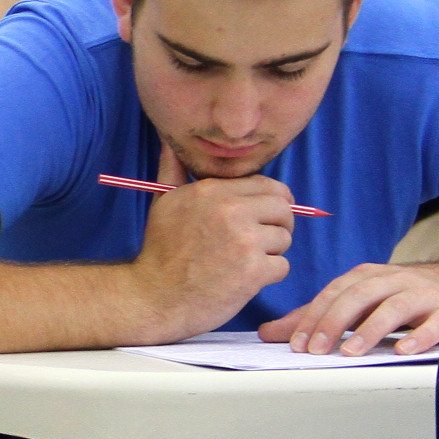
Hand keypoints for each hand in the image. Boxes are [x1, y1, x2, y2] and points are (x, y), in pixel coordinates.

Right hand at [129, 145, 295, 334]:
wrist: (153, 298)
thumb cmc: (160, 252)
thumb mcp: (163, 203)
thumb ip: (173, 169)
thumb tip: (170, 140)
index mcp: (210, 191)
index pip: (267, 185)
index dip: (270, 202)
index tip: (261, 218)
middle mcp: (229, 210)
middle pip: (284, 208)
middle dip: (277, 225)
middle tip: (258, 242)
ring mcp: (244, 240)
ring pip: (285, 238)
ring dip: (271, 253)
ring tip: (243, 262)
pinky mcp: (253, 270)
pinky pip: (283, 266)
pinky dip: (268, 276)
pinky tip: (243, 280)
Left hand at [256, 259, 438, 355]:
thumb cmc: (397, 297)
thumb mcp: (356, 302)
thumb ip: (316, 317)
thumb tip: (268, 333)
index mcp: (366, 277)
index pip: (334, 294)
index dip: (313, 317)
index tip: (296, 344)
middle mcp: (392, 281)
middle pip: (359, 296)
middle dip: (335, 322)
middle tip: (316, 349)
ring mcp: (421, 294)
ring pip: (394, 308)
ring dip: (371, 330)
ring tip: (351, 352)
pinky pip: (435, 323)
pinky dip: (420, 336)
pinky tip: (403, 350)